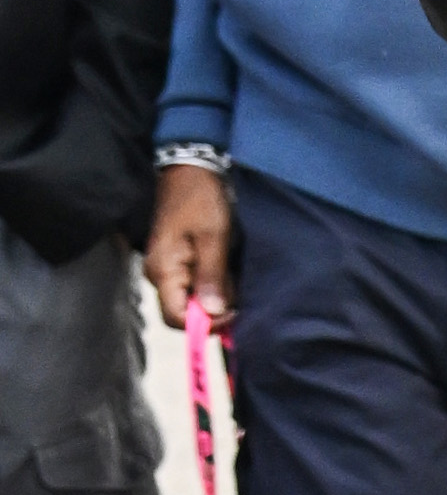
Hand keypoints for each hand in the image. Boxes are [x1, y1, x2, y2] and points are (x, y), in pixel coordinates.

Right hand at [145, 164, 233, 322]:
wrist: (190, 171)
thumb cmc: (201, 200)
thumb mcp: (213, 237)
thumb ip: (212, 276)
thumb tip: (212, 312)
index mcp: (163, 270)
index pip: (176, 317)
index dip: (204, 323)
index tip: (232, 312)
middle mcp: (159, 274)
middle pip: (182, 312)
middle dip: (212, 312)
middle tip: (238, 297)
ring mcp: (166, 268)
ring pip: (190, 300)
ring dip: (214, 298)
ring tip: (233, 278)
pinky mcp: (176, 262)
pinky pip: (192, 285)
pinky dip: (212, 285)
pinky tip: (227, 272)